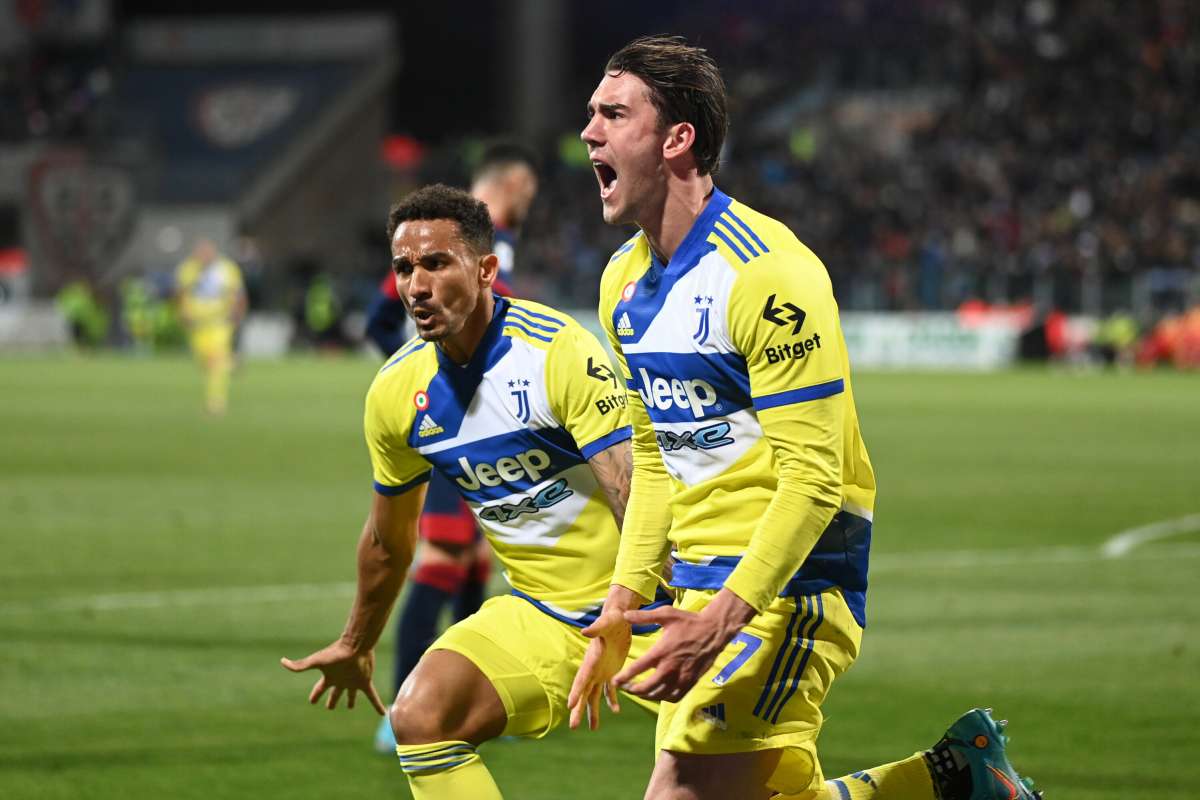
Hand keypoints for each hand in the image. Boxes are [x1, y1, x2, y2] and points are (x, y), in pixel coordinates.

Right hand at [280, 639, 387, 714]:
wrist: (356, 645)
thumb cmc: (335, 653)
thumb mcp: (315, 661)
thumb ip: (299, 665)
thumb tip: (282, 662)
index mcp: (329, 677)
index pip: (319, 690)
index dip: (315, 696)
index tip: (311, 701)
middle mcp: (341, 680)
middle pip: (335, 693)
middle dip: (332, 700)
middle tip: (329, 707)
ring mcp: (354, 681)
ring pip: (352, 694)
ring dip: (351, 701)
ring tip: (350, 707)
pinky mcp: (365, 682)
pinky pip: (372, 697)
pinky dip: (377, 705)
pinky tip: (383, 713)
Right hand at [567, 608, 631, 730]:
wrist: (620, 617)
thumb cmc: (612, 618)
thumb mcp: (606, 623)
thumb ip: (596, 628)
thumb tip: (585, 632)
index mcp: (591, 660)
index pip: (581, 679)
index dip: (576, 692)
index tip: (570, 706)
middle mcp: (593, 668)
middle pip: (584, 693)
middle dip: (578, 710)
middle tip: (573, 727)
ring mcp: (601, 671)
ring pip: (595, 695)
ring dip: (593, 711)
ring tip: (593, 728)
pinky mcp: (612, 671)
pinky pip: (610, 690)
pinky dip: (612, 700)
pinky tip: (616, 711)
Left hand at [613, 589, 754, 702]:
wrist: (714, 630)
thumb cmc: (689, 621)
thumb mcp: (666, 614)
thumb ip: (644, 616)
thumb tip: (624, 615)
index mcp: (662, 651)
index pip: (638, 668)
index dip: (624, 677)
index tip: (614, 681)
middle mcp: (671, 667)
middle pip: (647, 687)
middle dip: (632, 690)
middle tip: (625, 687)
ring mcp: (682, 677)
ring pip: (659, 695)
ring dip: (646, 695)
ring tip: (638, 691)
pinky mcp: (691, 682)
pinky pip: (674, 697)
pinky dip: (663, 697)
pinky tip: (658, 693)